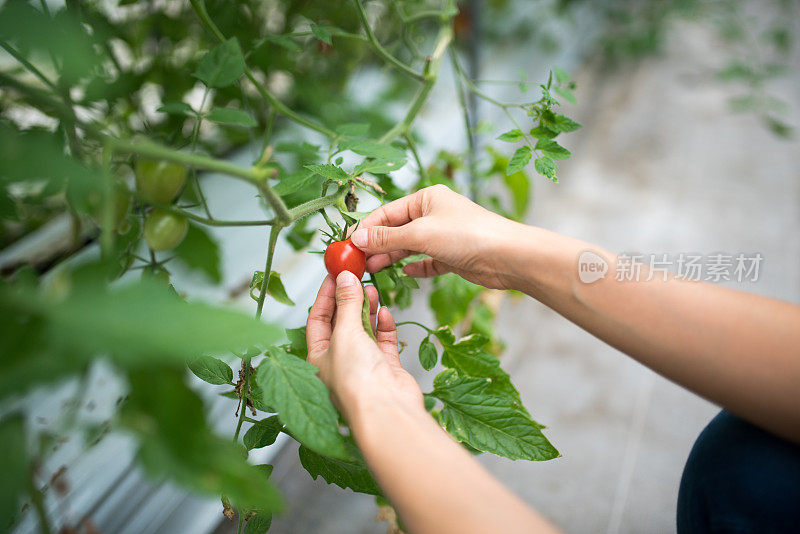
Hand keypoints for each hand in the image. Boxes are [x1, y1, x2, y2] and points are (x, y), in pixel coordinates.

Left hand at [305, 271, 423, 423]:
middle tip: (355, 277)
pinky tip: (385, 312)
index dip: (325, 295)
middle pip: (341, 322)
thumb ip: (346, 304)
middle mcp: (339, 361)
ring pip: (363, 329)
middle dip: (348, 299)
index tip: (334, 275)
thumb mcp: (345, 333)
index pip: (318, 319)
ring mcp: (363, 365)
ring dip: (367, 308)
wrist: (386, 410)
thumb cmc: (356, 381)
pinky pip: (383, 341)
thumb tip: (345, 279)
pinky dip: (384, 325)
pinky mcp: (385, 368)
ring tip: (371, 288)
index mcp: (318, 357)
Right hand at [350, 184, 521, 289]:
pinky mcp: (453, 255)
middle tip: (355, 262)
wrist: (508, 256)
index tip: (346, 244)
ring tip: (372, 270)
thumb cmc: (467, 235)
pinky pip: (427, 261)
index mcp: (426, 198)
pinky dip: (415, 267)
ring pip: (409, 246)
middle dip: (375, 245)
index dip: (365, 228)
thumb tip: (357, 239)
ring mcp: (444, 235)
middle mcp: (434, 214)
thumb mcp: (420, 234)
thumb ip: (386, 238)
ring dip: (391, 257)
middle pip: (396, 229)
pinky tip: (405, 273)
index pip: (387, 212)